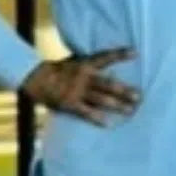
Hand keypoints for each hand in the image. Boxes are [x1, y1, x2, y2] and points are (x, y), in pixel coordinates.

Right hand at [20, 48, 139, 125]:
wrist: (36, 79)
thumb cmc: (57, 71)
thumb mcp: (73, 63)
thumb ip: (89, 65)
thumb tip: (104, 65)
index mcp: (85, 64)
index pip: (106, 57)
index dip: (120, 54)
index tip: (136, 52)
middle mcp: (84, 77)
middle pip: (108, 84)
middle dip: (124, 90)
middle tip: (139, 96)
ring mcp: (77, 91)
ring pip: (101, 99)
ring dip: (117, 105)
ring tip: (130, 110)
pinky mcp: (71, 103)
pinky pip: (86, 112)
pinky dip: (96, 118)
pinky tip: (108, 123)